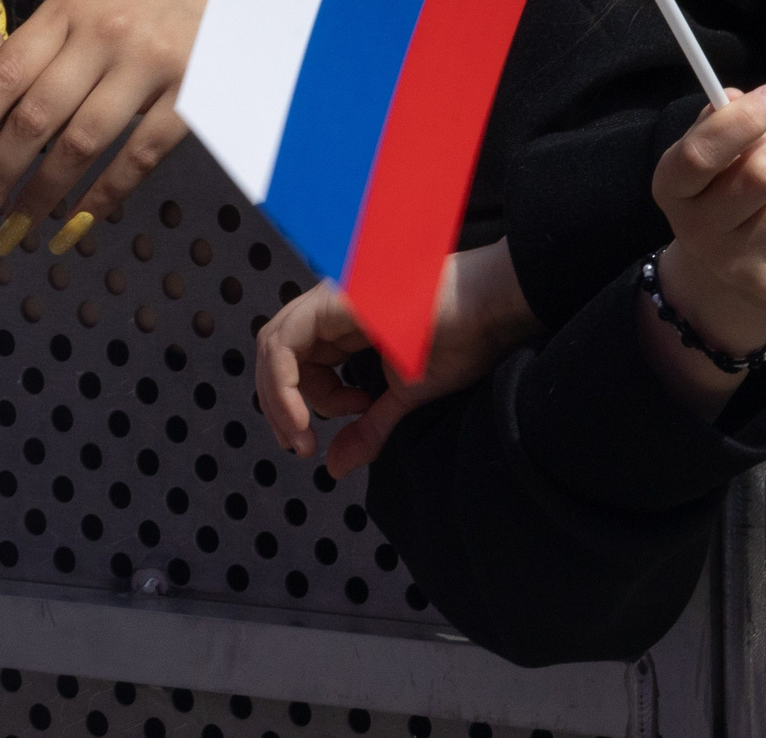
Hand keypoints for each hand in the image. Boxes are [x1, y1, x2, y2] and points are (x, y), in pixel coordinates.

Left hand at [0, 0, 223, 256]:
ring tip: (17, 230)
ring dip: (42, 196)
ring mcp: (150, 63)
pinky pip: (139, 155)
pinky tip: (80, 221)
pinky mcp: (194, 90)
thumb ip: (56, 45)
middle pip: (33, 119)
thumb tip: (1, 115)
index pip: (0, 78)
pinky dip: (104, 194)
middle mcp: (103, 34)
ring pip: (80, 144)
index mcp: (70, 9)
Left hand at [256, 244, 540, 478]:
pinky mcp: (335, 300)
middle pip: (276, 353)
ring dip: (278, 400)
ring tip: (305, 435)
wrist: (492, 308)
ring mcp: (332, 298)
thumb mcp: (406, 395)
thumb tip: (334, 468)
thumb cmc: (463, 340)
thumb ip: (368, 427)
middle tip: (300, 445)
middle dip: (279, 405)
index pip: (297, 361)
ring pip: (273, 347)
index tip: (314, 443)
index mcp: (348, 323)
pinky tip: (307, 418)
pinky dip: (283, 387)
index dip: (293, 405)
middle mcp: (333, 305)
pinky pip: (284, 344)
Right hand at [642, 84, 765, 416]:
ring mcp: (740, 268)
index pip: (699, 155)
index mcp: (672, 191)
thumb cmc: (723, 195)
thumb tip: (737, 97)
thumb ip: (719, 122)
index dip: (742, 119)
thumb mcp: (710, 158)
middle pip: (762, 172)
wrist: (729, 280)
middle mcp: (699, 234)